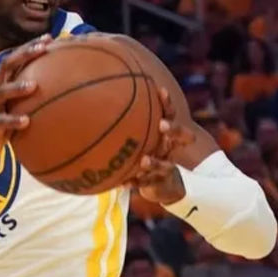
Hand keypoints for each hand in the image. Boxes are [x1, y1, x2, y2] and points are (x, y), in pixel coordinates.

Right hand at [0, 34, 52, 160]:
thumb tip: (62, 88)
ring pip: (2, 92)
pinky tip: (27, 121)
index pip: (14, 58)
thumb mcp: (15, 106)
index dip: (29, 47)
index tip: (48, 38)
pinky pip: (2, 122)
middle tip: (42, 49)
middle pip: (6, 66)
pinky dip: (14, 121)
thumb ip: (31, 96)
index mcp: (2, 84)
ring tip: (34, 86)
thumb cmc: (4, 124)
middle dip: (24, 55)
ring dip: (17, 87)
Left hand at [128, 87, 194, 203]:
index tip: (161, 91)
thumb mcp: (137, 137)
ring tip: (145, 161)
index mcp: (165, 134)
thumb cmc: (146, 154)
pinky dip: (134, 183)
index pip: (169, 114)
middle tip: (162, 125)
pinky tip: (123, 183)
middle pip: (178, 136)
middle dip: (173, 129)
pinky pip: (146, 184)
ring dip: (154, 162)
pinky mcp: (157, 183)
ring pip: (163, 164)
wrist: (160, 186)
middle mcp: (169, 148)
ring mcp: (165, 166)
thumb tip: (99, 94)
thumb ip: (124, 121)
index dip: (166, 103)